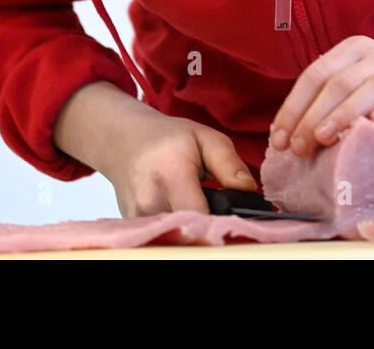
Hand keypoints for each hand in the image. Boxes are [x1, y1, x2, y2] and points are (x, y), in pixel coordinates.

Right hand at [53, 82, 257, 216]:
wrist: (124, 141)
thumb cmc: (167, 138)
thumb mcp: (204, 137)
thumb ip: (229, 163)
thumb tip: (249, 191)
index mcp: (170, 174)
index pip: (199, 215)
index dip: (220, 221)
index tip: (235, 219)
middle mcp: (149, 200)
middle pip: (189, 232)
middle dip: (209, 228)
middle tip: (221, 216)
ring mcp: (137, 218)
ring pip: (177, 237)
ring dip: (194, 231)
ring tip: (202, 212)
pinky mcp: (133, 228)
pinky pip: (163, 236)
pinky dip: (178, 231)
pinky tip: (185, 218)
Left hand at [269, 35, 373, 157]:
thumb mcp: (353, 94)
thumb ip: (326, 104)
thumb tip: (286, 136)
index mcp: (353, 50)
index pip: (316, 74)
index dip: (293, 106)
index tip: (278, 139)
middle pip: (339, 83)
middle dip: (312, 116)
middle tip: (298, 147)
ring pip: (372, 88)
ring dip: (344, 113)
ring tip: (323, 138)